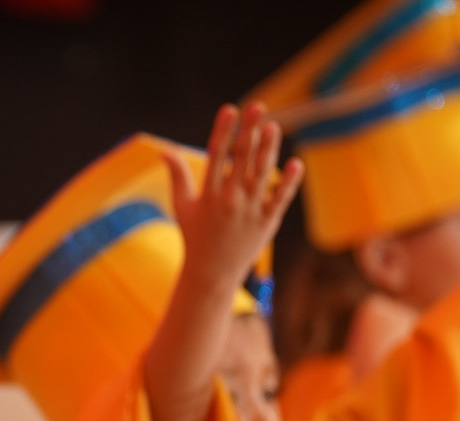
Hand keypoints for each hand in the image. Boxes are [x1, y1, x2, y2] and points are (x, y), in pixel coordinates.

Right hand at [162, 103, 302, 290]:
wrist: (211, 275)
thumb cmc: (195, 239)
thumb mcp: (182, 208)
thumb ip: (177, 177)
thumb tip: (164, 151)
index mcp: (209, 195)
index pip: (217, 155)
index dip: (224, 130)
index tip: (230, 110)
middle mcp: (230, 200)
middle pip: (242, 158)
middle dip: (250, 130)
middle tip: (258, 106)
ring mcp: (250, 210)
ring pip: (262, 173)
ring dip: (269, 148)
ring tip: (273, 127)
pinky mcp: (267, 222)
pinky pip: (280, 197)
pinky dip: (288, 181)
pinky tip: (295, 163)